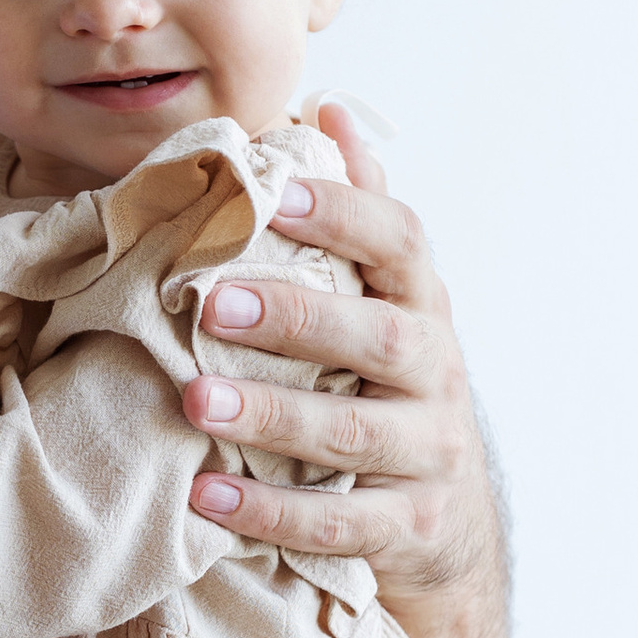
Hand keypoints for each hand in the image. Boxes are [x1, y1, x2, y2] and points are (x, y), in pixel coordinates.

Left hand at [183, 103, 520, 637]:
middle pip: (380, 338)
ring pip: (353, 433)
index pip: (400, 243)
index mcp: (422, 306)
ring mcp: (426, 456)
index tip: (273, 191)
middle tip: (210, 301)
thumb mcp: (386, 302)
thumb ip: (359, 212)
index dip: (344, 212)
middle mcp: (435, 375)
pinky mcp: (406, 529)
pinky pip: (337, 523)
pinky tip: (205, 496)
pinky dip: (271, 510)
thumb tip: (331, 108)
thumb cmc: (387, 389)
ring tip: (193, 400)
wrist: (445, 529)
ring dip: (271, 414)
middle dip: (296, 317)